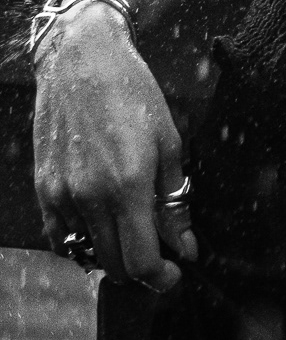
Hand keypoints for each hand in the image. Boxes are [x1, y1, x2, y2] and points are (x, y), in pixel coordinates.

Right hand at [33, 1, 197, 289]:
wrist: (81, 60)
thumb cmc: (132, 93)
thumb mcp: (169, 142)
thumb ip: (174, 201)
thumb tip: (186, 246)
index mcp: (128, 185)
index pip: (142, 261)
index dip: (162, 278)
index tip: (175, 273)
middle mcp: (91, 197)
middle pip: (115, 265)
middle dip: (141, 268)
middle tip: (158, 252)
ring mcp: (63, 195)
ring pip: (88, 254)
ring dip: (112, 254)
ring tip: (131, 230)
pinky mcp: (44, 189)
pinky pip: (61, 238)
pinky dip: (82, 242)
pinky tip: (101, 223)